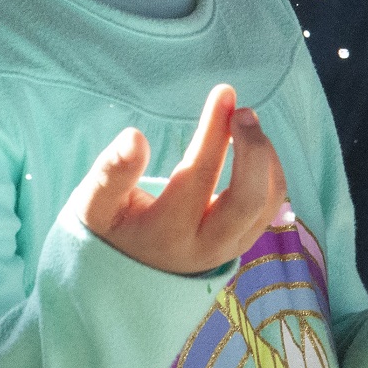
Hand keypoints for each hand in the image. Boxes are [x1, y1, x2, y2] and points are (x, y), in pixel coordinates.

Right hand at [75, 83, 286, 275]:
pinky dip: (268, 169)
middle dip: (253, 149)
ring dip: (264, 156)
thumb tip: (134, 137)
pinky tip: (249, 145)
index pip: (198, 177)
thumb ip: (110, 173)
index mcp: (166, 234)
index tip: (222, 93)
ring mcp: (231, 247)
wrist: (130, 274)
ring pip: (268, 201)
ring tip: (243, 121)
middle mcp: (206, 246)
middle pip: (248, 200)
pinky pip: (272, 204)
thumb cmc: (114, 227)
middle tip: (243, 111)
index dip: (214, 132)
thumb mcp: (95, 205)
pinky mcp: (245, 242)